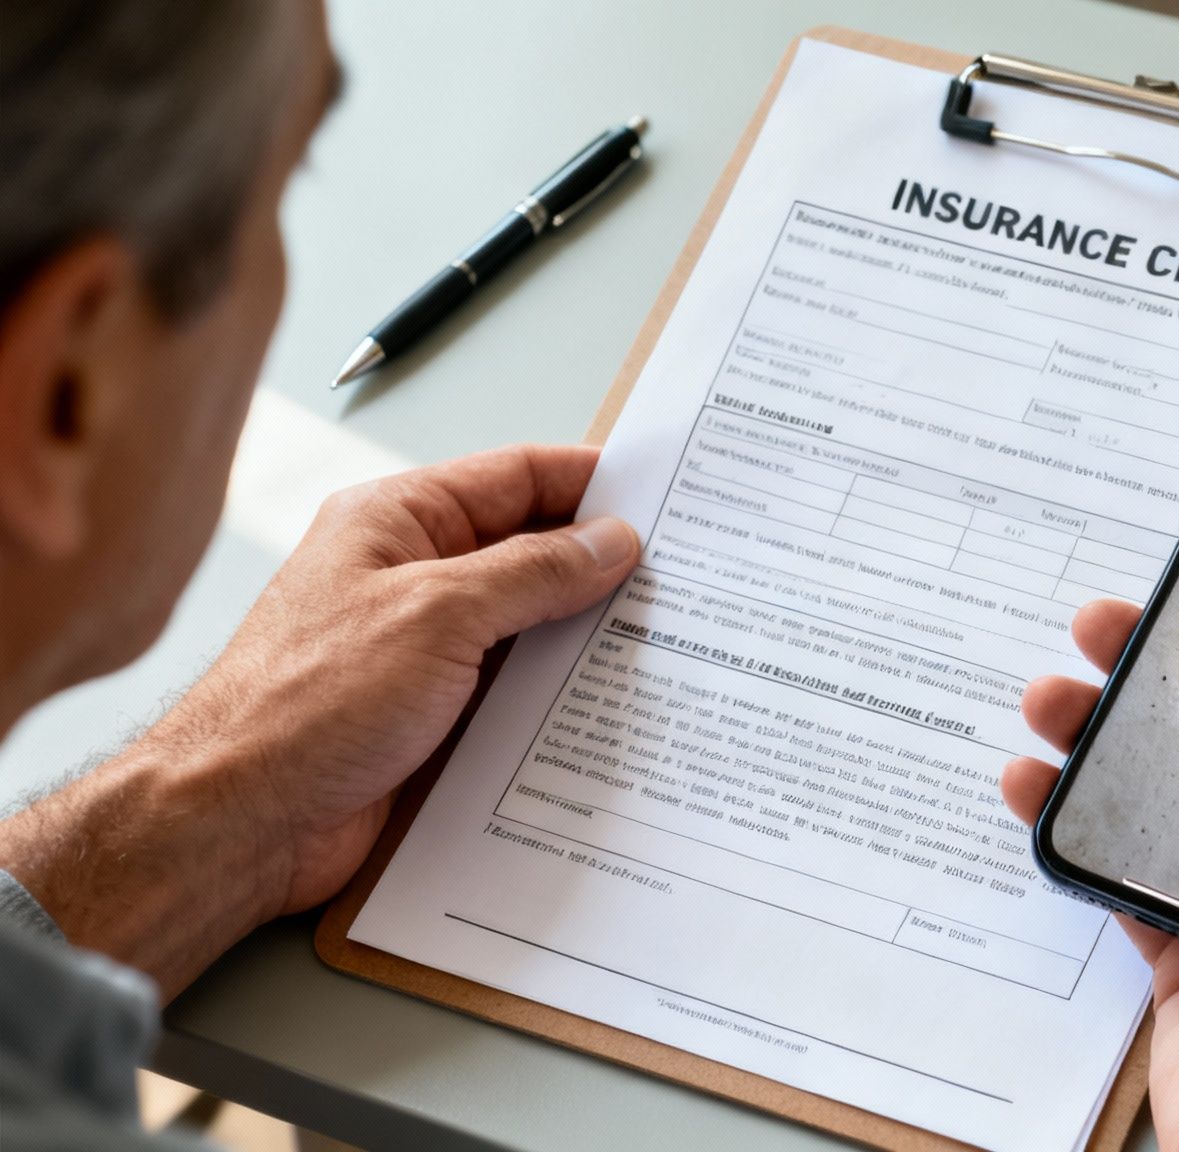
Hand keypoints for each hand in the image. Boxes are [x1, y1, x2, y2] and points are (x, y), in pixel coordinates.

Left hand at [178, 443, 639, 911]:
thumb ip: (532, 572)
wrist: (239, 821)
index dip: (592, 482)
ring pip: (528, 624)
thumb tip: (608, 542)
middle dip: (601, 563)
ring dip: (584, 634)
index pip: (516, 477)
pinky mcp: (432, 714)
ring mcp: (422, 647)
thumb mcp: (437, 614)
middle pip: (529, 550)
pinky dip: (560, 693)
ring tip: (661, 640)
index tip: (664, 498)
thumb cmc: (302, 705)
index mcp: (396, 521)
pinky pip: (514, 688)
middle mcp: (410, 576)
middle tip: (682, 576)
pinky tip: (606, 704)